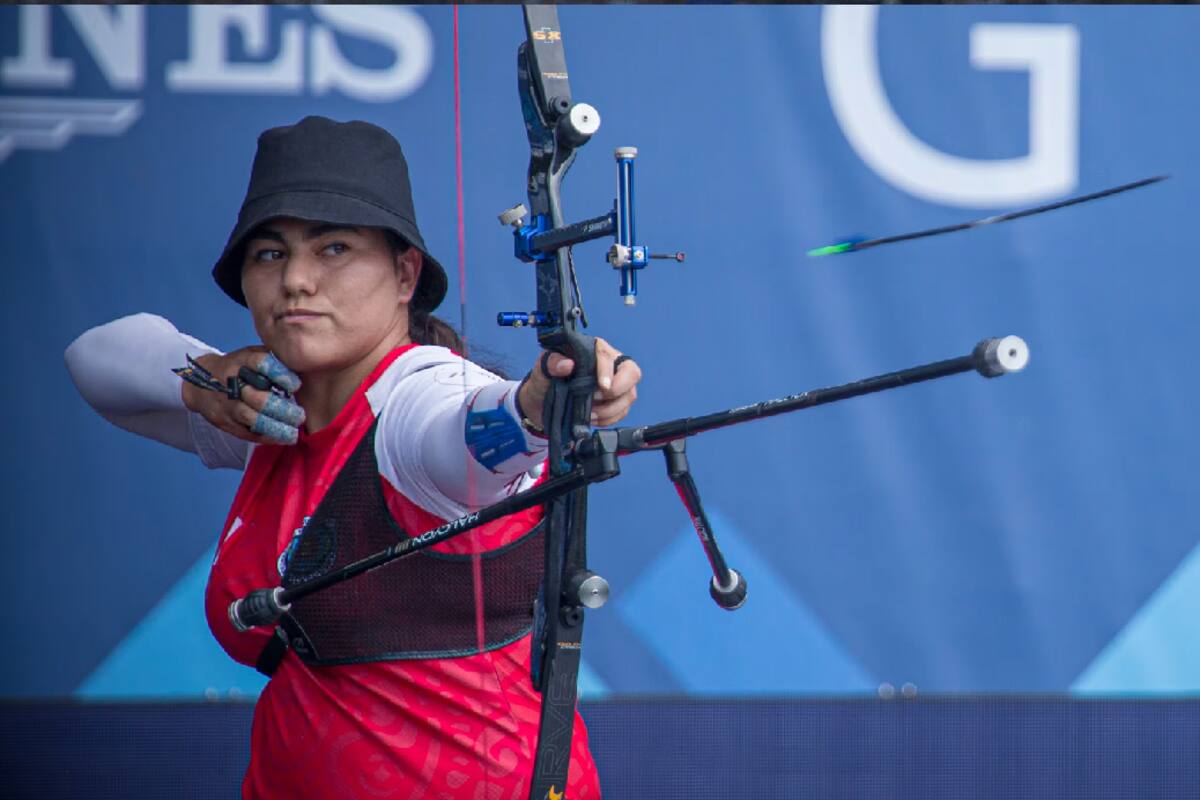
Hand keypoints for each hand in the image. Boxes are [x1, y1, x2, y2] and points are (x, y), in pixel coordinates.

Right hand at [180, 347, 304, 444]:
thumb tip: (303, 364)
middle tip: (301, 416)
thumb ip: (273, 358)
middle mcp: (233, 382)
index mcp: (242, 361)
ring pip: (252, 418)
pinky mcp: (225, 421)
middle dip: (282, 409)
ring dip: (275, 427)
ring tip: (294, 433)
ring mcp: (228, 403)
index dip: (280, 374)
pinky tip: (282, 439)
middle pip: (258, 398)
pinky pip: (246, 432)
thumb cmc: (238, 366)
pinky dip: (266, 437)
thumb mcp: (251, 354)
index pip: (261, 364)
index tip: (297, 385)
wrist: (200, 381)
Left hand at [517, 337, 640, 429]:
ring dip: (609, 409)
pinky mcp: (615, 402)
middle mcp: (610, 364)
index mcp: (593, 349)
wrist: (541, 401)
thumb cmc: (544, 379)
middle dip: (618, 390)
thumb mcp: (542, 369)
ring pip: (629, 396)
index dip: (607, 371)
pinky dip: (608, 419)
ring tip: (588, 413)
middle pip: (632, 373)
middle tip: (596, 399)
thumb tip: (567, 365)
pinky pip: (622, 412)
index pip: (608, 356)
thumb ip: (552, 363)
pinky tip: (591, 418)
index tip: (602, 386)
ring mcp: (616, 384)